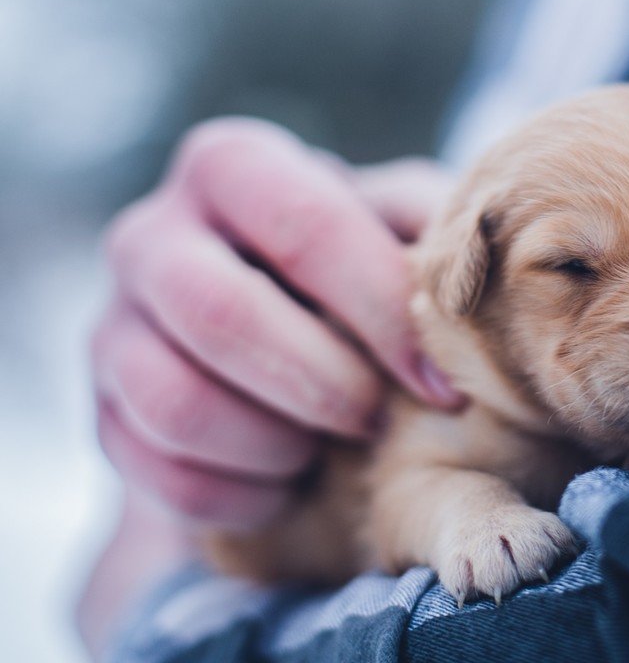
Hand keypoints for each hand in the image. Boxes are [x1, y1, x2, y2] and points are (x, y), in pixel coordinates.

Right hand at [92, 117, 464, 530]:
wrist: (282, 336)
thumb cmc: (364, 271)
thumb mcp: (404, 227)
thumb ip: (437, 228)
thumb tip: (490, 262)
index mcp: (233, 167)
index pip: (305, 225)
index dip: (381, 312)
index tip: (441, 384)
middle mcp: (152, 234)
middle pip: (219, 313)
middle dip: (321, 383)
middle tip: (376, 420)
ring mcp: (113, 325)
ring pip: (173, 401)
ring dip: (274, 443)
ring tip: (329, 449)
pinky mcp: (104, 413)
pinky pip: (160, 475)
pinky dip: (241, 496)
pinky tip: (290, 485)